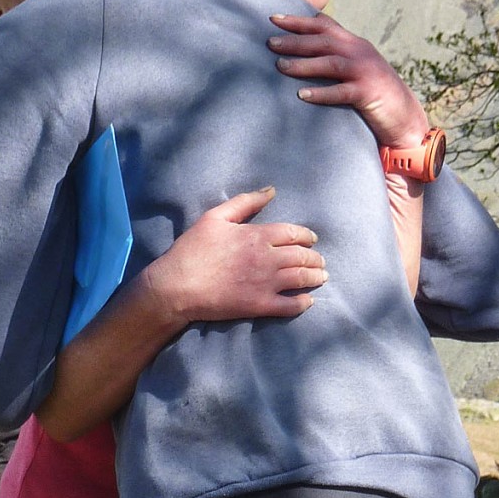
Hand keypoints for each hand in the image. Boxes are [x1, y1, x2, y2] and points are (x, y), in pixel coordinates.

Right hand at [141, 187, 326, 325]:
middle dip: (315, 259)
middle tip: (320, 261)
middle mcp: (267, 258)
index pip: (294, 233)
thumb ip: (245, 202)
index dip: (307, 237)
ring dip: (315, 278)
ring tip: (321, 277)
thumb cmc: (192, 249)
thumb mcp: (215, 216)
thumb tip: (271, 191)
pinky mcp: (259, 305)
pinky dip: (303, 303)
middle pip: (302, 256)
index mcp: (257, 235)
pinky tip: (308, 301)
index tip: (311, 240)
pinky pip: (290, 306)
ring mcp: (265, 283)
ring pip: (301, 279)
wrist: (177, 285)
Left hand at [269, 12, 429, 148]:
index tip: (273, 18)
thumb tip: (303, 52)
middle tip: (270, 43)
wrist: (406, 118)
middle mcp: (361, 53)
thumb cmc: (374, 95)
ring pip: (331, 63)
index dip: (299, 21)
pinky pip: (341, 92)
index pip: (325, 26)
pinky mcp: (369, 94)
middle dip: (295, 40)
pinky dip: (321, 93)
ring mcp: (366, 72)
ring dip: (304, 64)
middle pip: (324, 42)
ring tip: (280, 66)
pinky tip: (301, 95)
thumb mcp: (356, 69)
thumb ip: (336, 57)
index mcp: (355, 45)